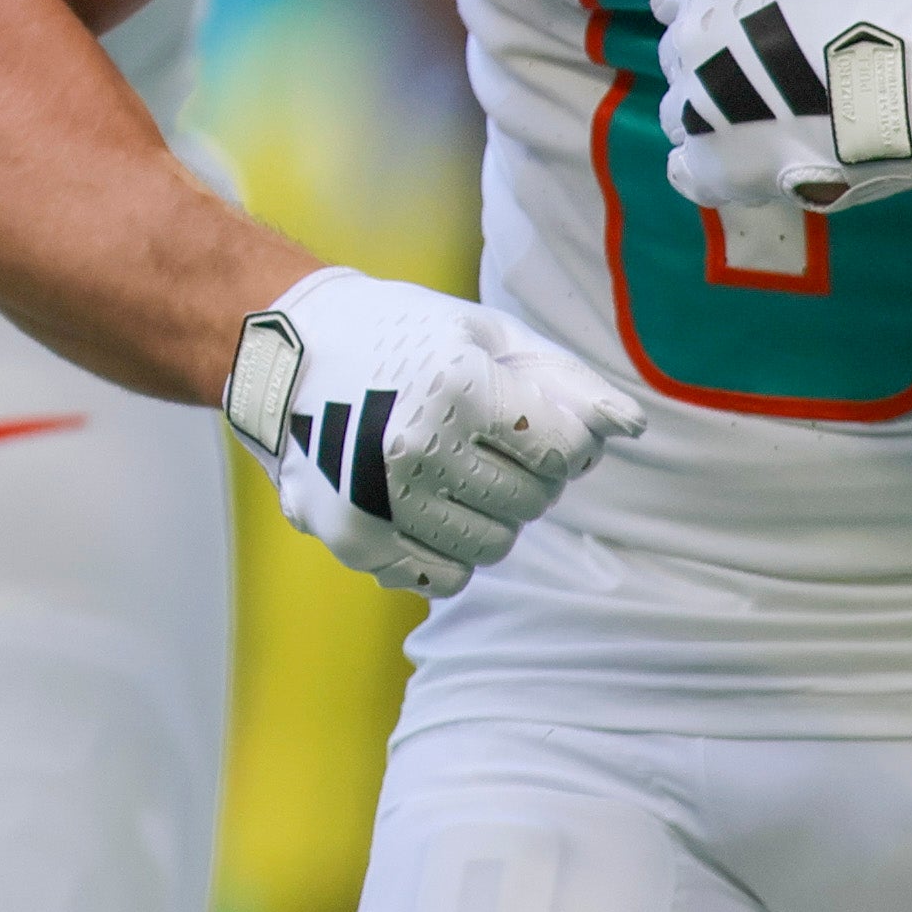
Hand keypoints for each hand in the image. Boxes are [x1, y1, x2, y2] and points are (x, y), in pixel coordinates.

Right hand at [220, 265, 640, 599]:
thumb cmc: (397, 333)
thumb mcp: (484, 334)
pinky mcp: (355, 538)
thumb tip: (631, 429)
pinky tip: (417, 500)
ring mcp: (382, 500)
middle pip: (535, 501)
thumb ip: (565, 381)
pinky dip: (445, 546)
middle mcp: (416, 449)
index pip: (567, 451)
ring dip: (487, 511)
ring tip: (447, 467)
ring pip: (496, 545)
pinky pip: (446, 578)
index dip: (557, 431)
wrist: (280, 350)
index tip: (518, 409)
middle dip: (524, 471)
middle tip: (477, 435)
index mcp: (455, 388)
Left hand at [655, 0, 911, 212]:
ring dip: (711, 115)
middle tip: (766, 77)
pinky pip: (689, 172)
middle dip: (714, 62)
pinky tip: (738, 165)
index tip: (730, 23)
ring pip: (680, 111)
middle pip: (682, 54)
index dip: (704, 9)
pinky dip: (707, 169)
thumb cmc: (879, 6)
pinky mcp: (719, 163)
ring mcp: (697, 105)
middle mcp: (688, 41)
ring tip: (763, 124)